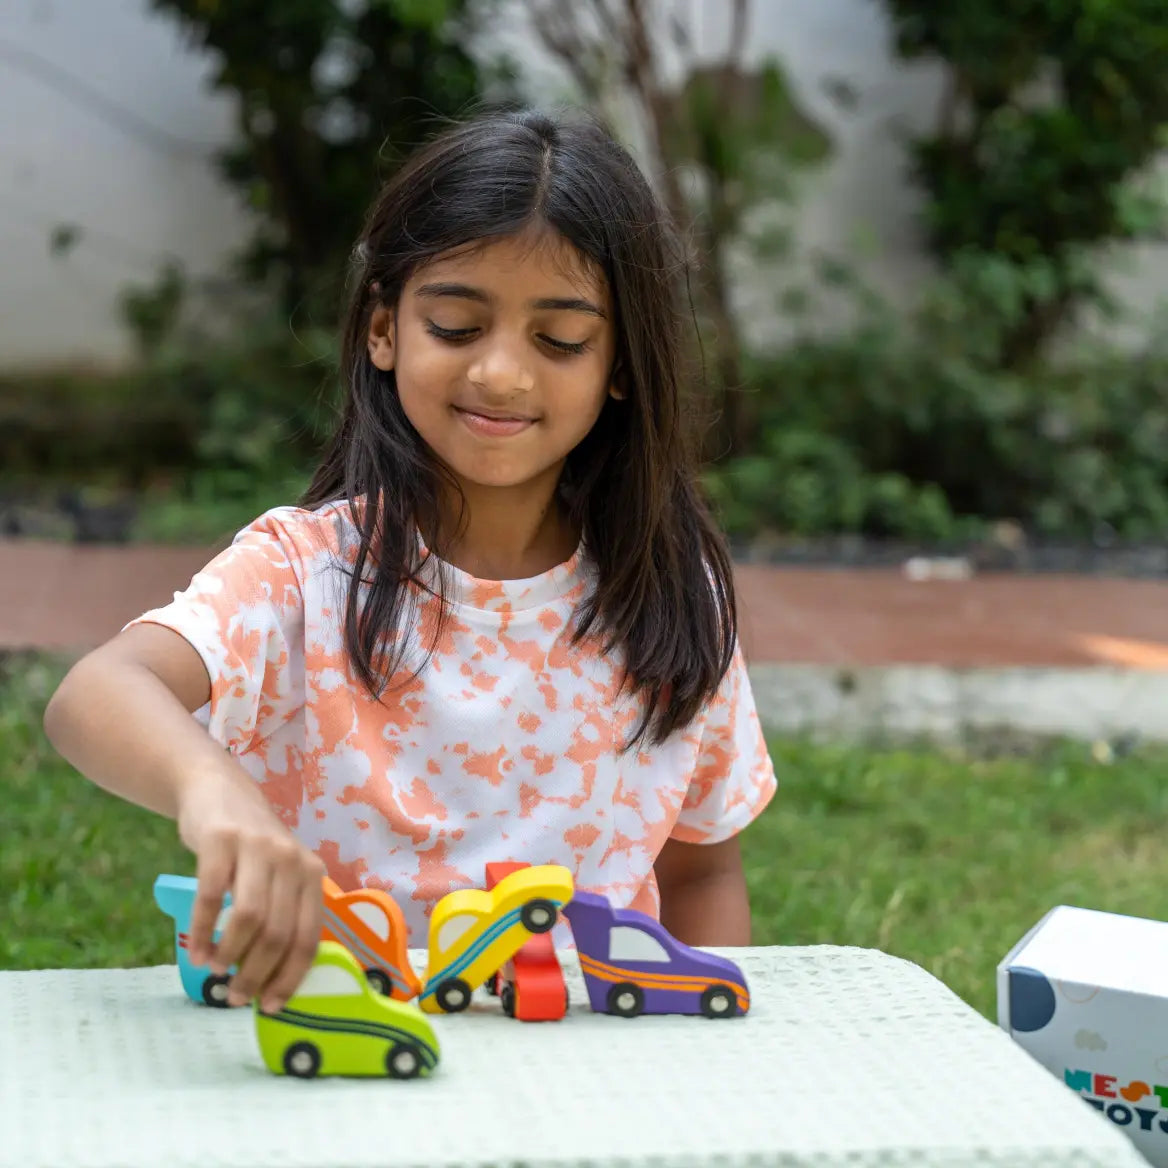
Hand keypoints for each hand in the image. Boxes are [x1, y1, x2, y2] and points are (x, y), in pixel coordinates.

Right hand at [176, 766, 325, 1012]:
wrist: (220, 793)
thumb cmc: (252, 849)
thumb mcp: (280, 876)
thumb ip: (282, 913)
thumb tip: (272, 979)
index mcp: (312, 875)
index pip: (308, 937)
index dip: (290, 976)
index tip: (272, 1005)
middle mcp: (291, 860)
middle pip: (279, 933)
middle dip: (258, 974)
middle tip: (237, 996)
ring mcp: (257, 848)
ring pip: (250, 917)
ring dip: (230, 954)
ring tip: (216, 970)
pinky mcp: (221, 840)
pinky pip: (212, 896)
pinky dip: (204, 930)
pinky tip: (197, 951)